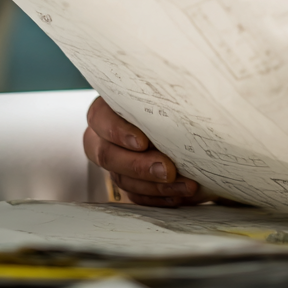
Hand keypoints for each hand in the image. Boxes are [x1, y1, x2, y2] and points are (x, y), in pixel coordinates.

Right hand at [82, 96, 209, 206]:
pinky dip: (157, 198)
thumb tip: (187, 89)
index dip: (118, 132)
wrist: (174, 117)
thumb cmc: (165, 99)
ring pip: (123, 179)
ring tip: (185, 186)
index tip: (142, 142)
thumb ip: (165, 94)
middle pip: (107, 155)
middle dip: (139, 166)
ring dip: (155, 186)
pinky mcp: (126, 180)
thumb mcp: (161, 91)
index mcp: (106, 108)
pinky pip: (135, 195)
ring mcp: (113, 161)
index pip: (100, 117)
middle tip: (168, 170)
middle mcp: (103, 136)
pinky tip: (178, 195)